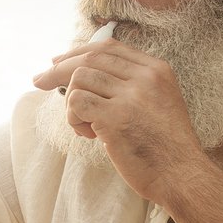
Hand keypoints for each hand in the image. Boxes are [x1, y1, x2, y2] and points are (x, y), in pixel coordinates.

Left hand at [31, 37, 208, 201]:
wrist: (182, 175)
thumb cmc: (166, 147)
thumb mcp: (159, 103)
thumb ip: (132, 86)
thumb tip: (85, 76)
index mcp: (156, 70)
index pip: (109, 47)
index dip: (78, 52)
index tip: (58, 60)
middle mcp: (144, 77)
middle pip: (89, 58)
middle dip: (58, 69)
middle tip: (40, 81)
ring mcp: (131, 96)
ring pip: (79, 79)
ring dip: (71, 104)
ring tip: (85, 126)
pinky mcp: (116, 118)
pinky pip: (77, 103)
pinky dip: (73, 118)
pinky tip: (88, 134)